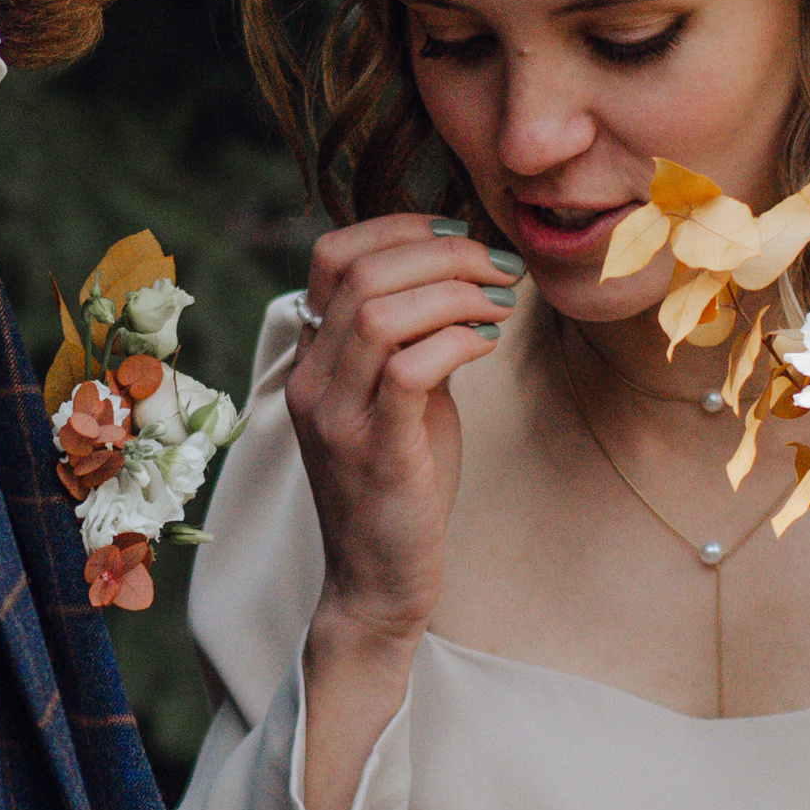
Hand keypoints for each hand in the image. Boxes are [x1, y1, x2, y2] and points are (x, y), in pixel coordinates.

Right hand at [288, 214, 516, 651]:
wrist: (378, 581)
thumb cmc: (400, 486)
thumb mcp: (403, 399)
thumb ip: (415, 339)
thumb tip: (462, 276)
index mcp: (312, 358)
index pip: (332, 255)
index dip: (401, 228)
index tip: (463, 236)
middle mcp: (311, 380)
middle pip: (362, 273)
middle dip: (444, 254)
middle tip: (498, 269)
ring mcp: (335, 417)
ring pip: (380, 314)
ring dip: (454, 294)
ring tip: (498, 306)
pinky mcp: (375, 453)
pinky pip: (410, 370)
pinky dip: (458, 341)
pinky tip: (487, 346)